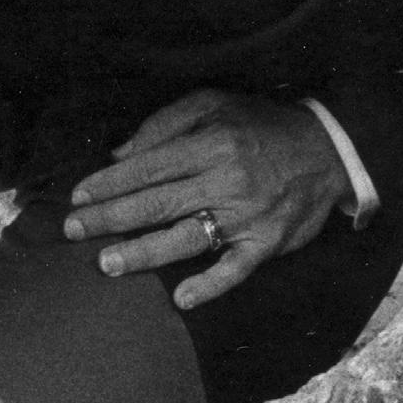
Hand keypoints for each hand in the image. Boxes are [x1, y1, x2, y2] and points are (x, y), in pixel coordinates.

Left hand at [60, 88, 350, 310]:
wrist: (329, 150)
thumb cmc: (261, 125)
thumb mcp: (215, 103)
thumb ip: (166, 123)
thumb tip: (120, 154)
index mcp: (210, 143)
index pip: (148, 167)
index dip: (109, 183)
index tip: (77, 196)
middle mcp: (226, 180)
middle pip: (157, 204)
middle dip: (110, 218)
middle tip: (73, 231)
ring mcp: (247, 216)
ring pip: (186, 238)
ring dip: (143, 253)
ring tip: (107, 264)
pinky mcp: (267, 243)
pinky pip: (235, 269)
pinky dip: (210, 284)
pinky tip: (181, 298)